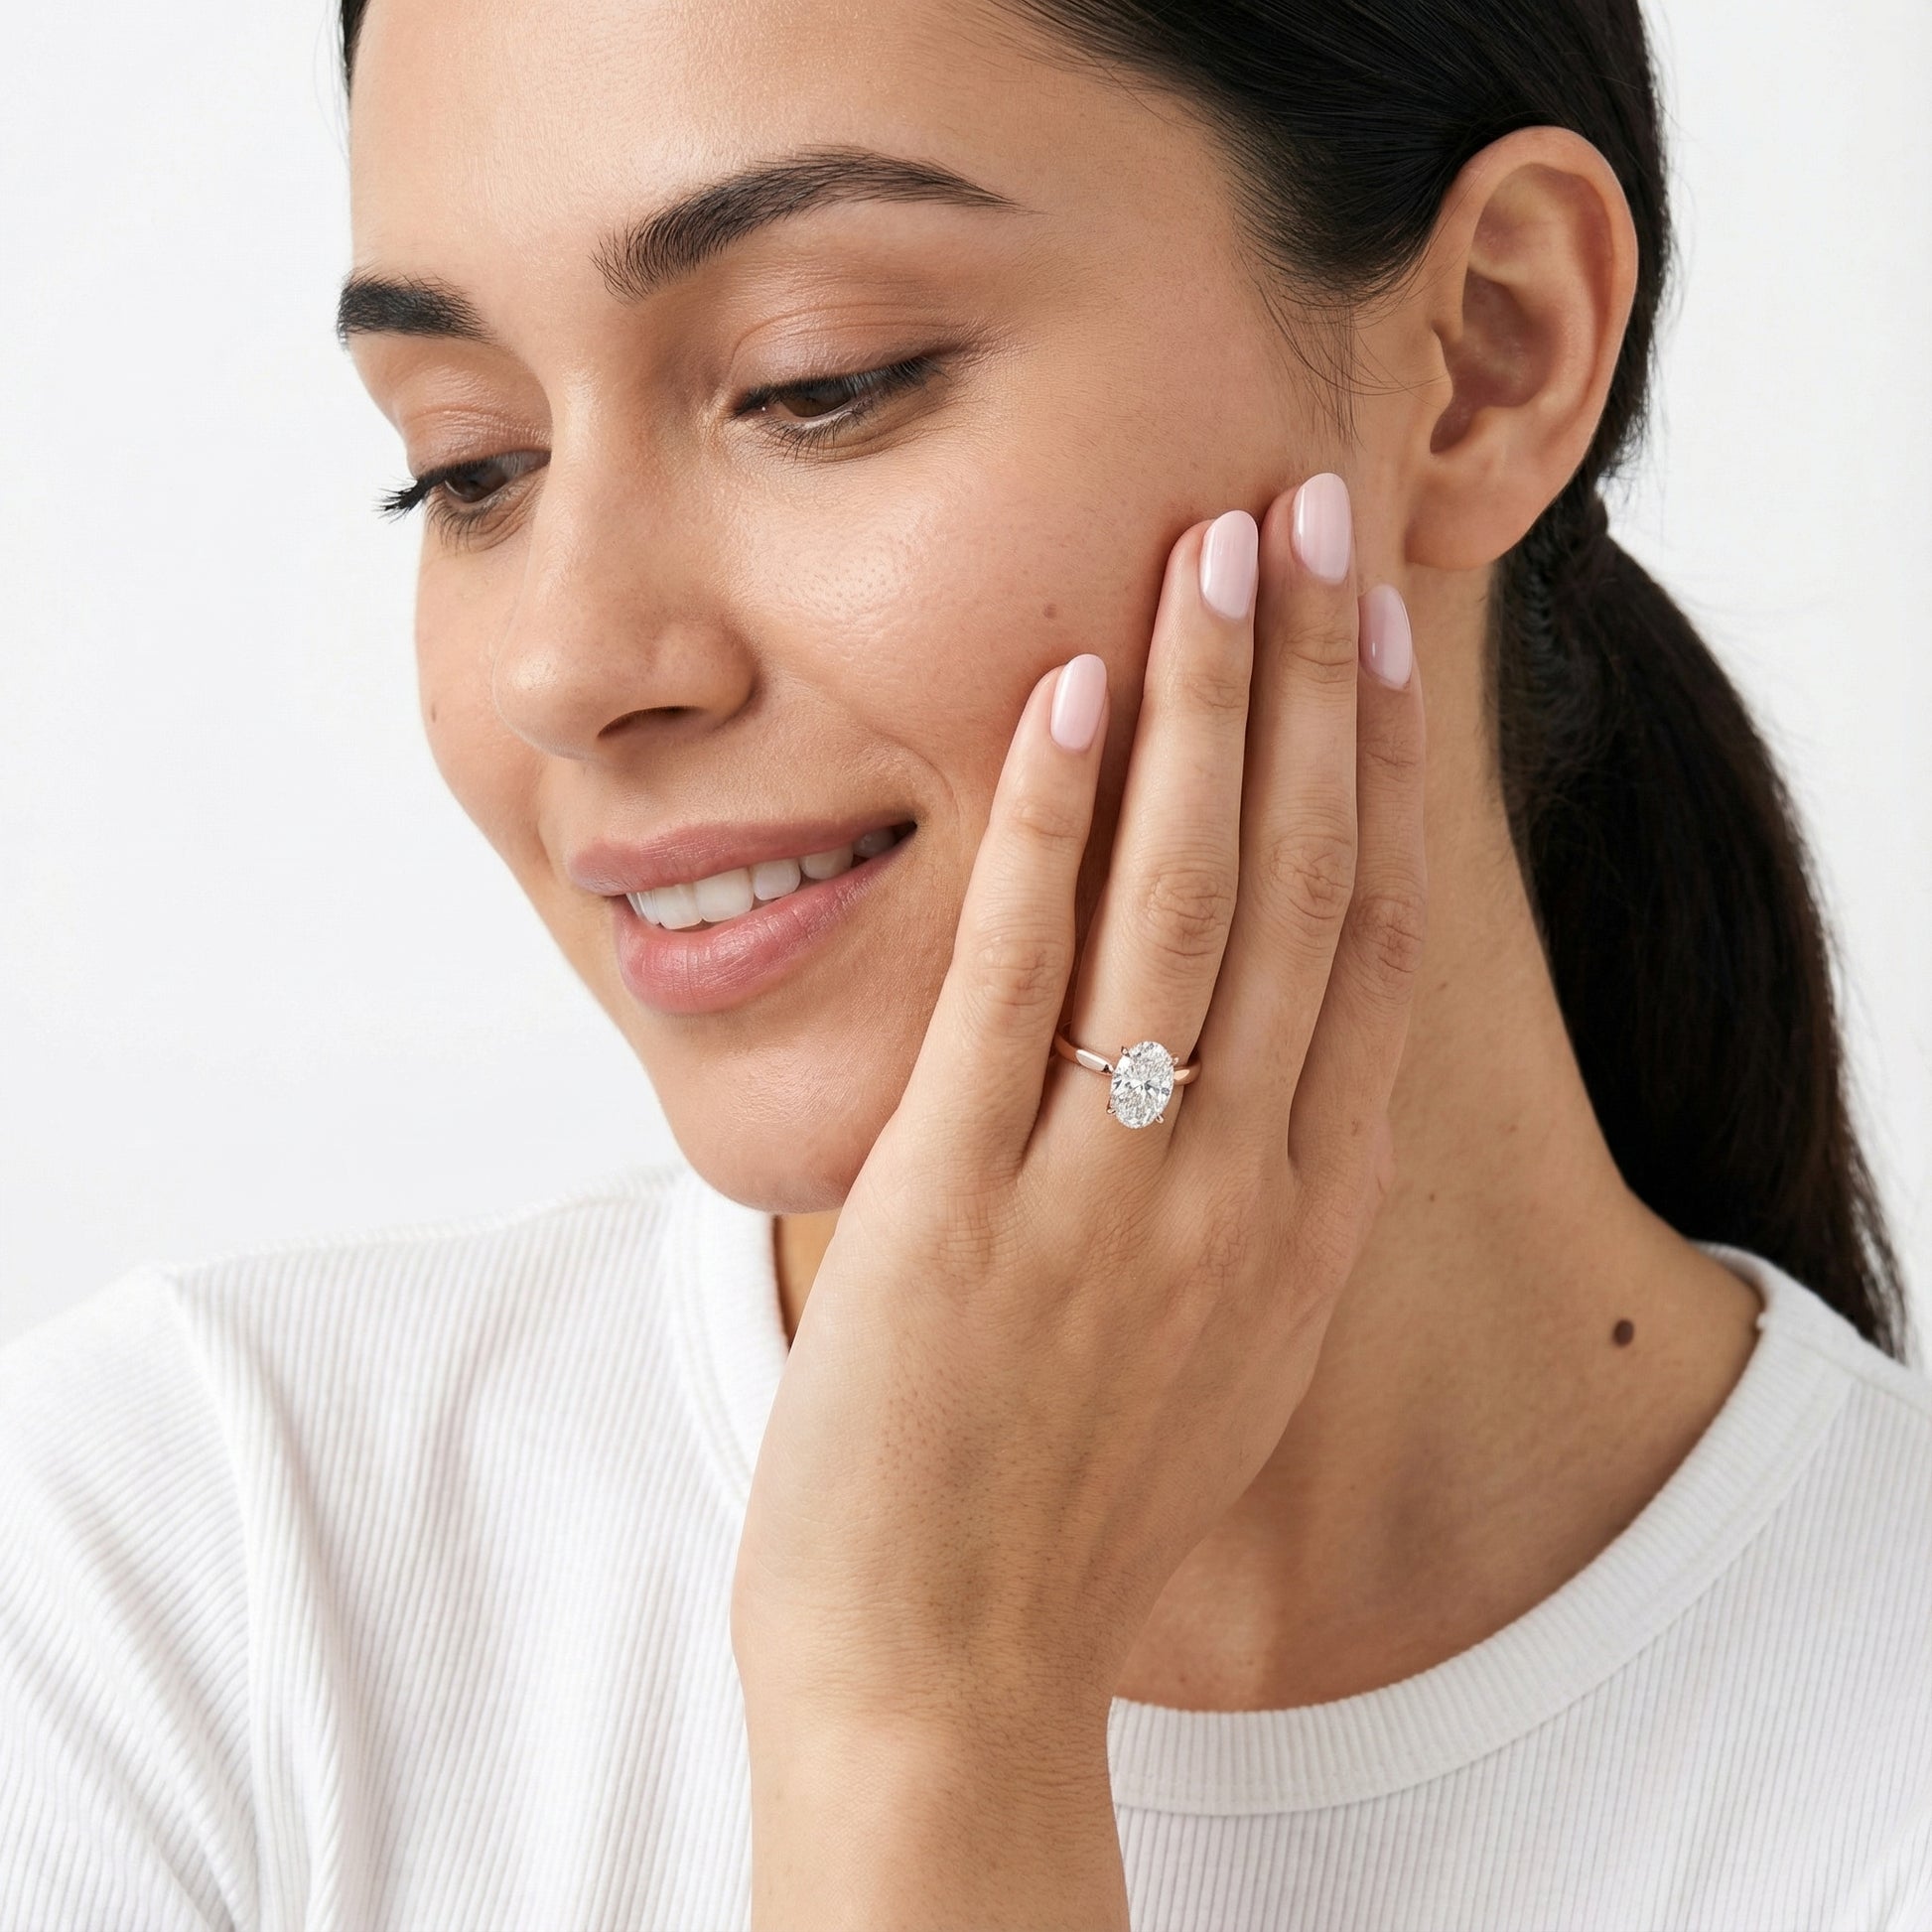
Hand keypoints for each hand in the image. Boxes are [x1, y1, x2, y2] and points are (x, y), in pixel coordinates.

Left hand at [732, 475, 1424, 1930]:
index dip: (1385, 771)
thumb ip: (1252, 1198)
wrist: (949, 1669)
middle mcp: (1238, 1185)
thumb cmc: (1069, 1504)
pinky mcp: (961, 1203)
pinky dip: (1050, 828)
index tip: (1382, 636)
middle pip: (1303, 883)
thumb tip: (1262, 1055)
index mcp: (1306, 1217)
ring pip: (1185, 900)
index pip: (1373, 944)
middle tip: (1312, 511)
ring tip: (1216, 544)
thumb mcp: (1217, 1348)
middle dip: (1314, 681)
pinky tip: (1065, 697)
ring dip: (1206, 707)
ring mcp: (1107, 1190)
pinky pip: (1020, 978)